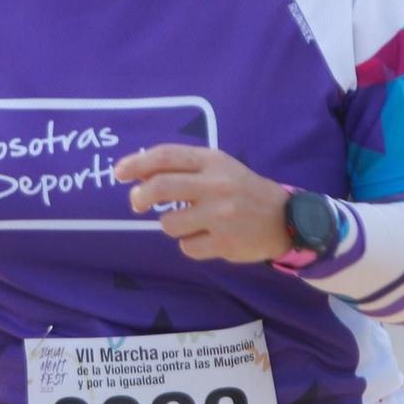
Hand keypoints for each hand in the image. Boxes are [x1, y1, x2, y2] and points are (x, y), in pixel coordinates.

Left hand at [116, 145, 289, 262]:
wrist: (285, 218)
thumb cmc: (242, 190)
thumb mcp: (219, 167)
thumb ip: (185, 167)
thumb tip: (139, 173)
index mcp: (213, 161)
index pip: (166, 156)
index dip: (137, 163)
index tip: (119, 173)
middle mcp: (216, 185)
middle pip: (161, 187)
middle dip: (140, 196)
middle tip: (136, 203)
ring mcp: (220, 215)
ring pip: (170, 223)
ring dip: (171, 225)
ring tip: (191, 223)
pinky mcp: (224, 243)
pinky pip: (187, 247)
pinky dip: (191, 244)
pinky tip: (208, 238)